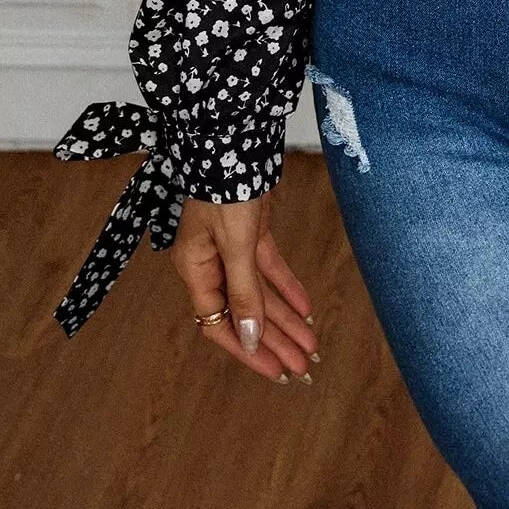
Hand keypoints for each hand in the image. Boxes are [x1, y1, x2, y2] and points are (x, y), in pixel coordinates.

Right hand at [171, 189, 319, 382]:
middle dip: (275, 341)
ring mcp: (231, 248)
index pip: (219, 325)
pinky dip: (289, 287)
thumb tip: (248, 337)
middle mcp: (211, 264)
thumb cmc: (226, 187)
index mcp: (195, 271)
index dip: (247, 350)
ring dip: (286, 320)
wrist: (232, 137)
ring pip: (261, 294)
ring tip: (312, 347)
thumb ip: (243, 292)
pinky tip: (308, 309)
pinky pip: (270, 269)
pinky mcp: (252, 232)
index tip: (275, 371)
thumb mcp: (234, 244)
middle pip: (245, 314)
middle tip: (304, 369)